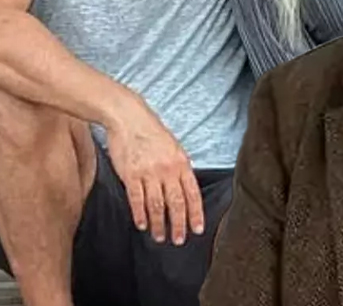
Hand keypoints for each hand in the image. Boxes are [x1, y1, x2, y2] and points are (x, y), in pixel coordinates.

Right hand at [105, 99, 204, 245]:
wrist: (129, 118)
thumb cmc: (152, 132)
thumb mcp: (174, 147)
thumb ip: (179, 167)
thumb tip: (184, 187)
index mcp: (181, 162)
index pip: (192, 193)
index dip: (196, 213)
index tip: (197, 229)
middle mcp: (168, 169)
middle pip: (176, 203)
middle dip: (179, 224)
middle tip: (179, 240)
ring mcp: (149, 172)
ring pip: (157, 205)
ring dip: (159, 224)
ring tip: (159, 237)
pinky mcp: (131, 175)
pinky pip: (137, 200)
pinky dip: (140, 214)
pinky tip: (142, 224)